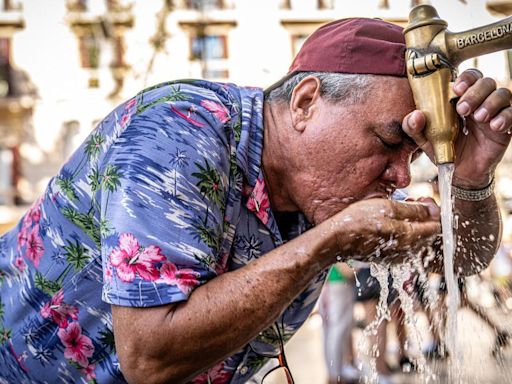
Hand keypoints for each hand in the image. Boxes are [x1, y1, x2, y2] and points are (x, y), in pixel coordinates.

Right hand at [331, 198, 439, 261]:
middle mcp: (406, 251)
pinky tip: (389, 223)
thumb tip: (435, 211)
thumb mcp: (388, 207)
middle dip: (424, 216)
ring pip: (416, 239)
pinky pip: (403, 245)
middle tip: (412, 200)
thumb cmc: (358, 221)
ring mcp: (396, 256)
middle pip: (427, 233)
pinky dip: (402, 232)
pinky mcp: (386, 257)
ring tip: (398, 210)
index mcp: (409, 237)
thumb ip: (414, 210)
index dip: (434, 210)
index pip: (436, 226)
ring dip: (412, 223)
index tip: (424, 198)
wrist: (336, 239)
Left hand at [403, 69, 511, 187]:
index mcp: (461, 99)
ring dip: (491, 102)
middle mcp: (480, 101)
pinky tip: (494, 127)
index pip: (469, 77)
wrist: (460, 172)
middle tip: (462, 109)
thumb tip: (415, 115)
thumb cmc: (444, 149)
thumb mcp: (425, 139)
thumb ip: (415, 127)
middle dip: (475, 92)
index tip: (456, 88)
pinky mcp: (506, 127)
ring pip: (503, 93)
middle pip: (486, 82)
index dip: (466, 78)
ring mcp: (495, 113)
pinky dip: (506, 117)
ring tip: (479, 118)